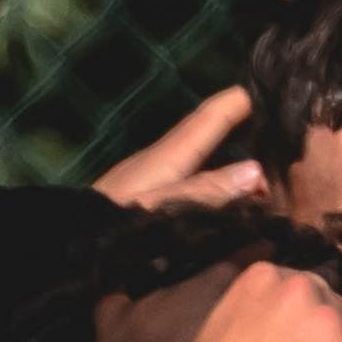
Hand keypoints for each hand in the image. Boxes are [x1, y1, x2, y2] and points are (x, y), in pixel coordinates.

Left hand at [90, 85, 264, 210]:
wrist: (61, 247)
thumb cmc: (111, 225)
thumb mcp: (161, 207)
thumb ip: (206, 192)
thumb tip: (255, 172)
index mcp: (168, 155)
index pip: (210, 117)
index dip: (239, 103)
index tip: (271, 94)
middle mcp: (162, 161)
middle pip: (208, 137)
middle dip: (242, 134)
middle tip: (280, 146)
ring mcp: (153, 182)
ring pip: (201, 164)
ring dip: (231, 168)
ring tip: (264, 185)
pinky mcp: (145, 203)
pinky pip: (191, 187)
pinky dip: (215, 191)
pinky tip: (224, 209)